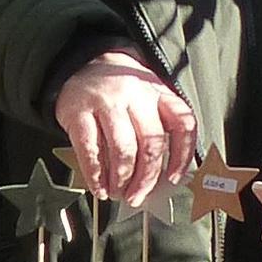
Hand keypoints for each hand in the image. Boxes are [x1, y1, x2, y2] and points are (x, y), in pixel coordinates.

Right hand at [52, 51, 197, 205]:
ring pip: (122, 149)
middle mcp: (135, 95)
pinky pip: (90, 150)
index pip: (182, 125)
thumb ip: (158, 129)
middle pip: (151, 143)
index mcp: (157, 93)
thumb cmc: (119, 91)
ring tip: (118, 192)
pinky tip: (99, 186)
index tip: (174, 178)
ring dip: (122, 179)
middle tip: (138, 195)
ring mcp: (106, 102)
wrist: (81, 66)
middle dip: (146, 178)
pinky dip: (96, 175)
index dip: (182, 156)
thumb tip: (164, 177)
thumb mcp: (146, 99)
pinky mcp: (79, 111)